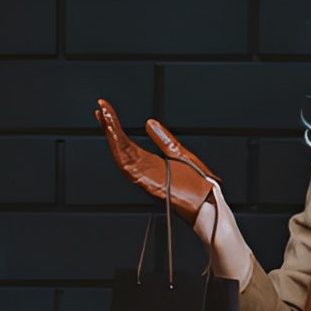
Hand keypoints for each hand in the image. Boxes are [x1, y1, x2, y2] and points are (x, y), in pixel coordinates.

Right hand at [94, 98, 221, 224]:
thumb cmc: (198, 185)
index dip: (116, 127)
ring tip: (105, 116)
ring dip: (112, 136)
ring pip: (121, 154)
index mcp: (150, 163)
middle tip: (101, 107)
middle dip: (109, 127)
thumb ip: (164, 140)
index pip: (127, 142)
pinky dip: (121, 151)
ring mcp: (145, 177)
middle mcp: (144, 170)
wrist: (209, 202)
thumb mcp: (181, 155)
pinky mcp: (149, 183)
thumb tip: (149, 122)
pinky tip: (115, 136)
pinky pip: (130, 166)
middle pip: (120, 146)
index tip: (106, 110)